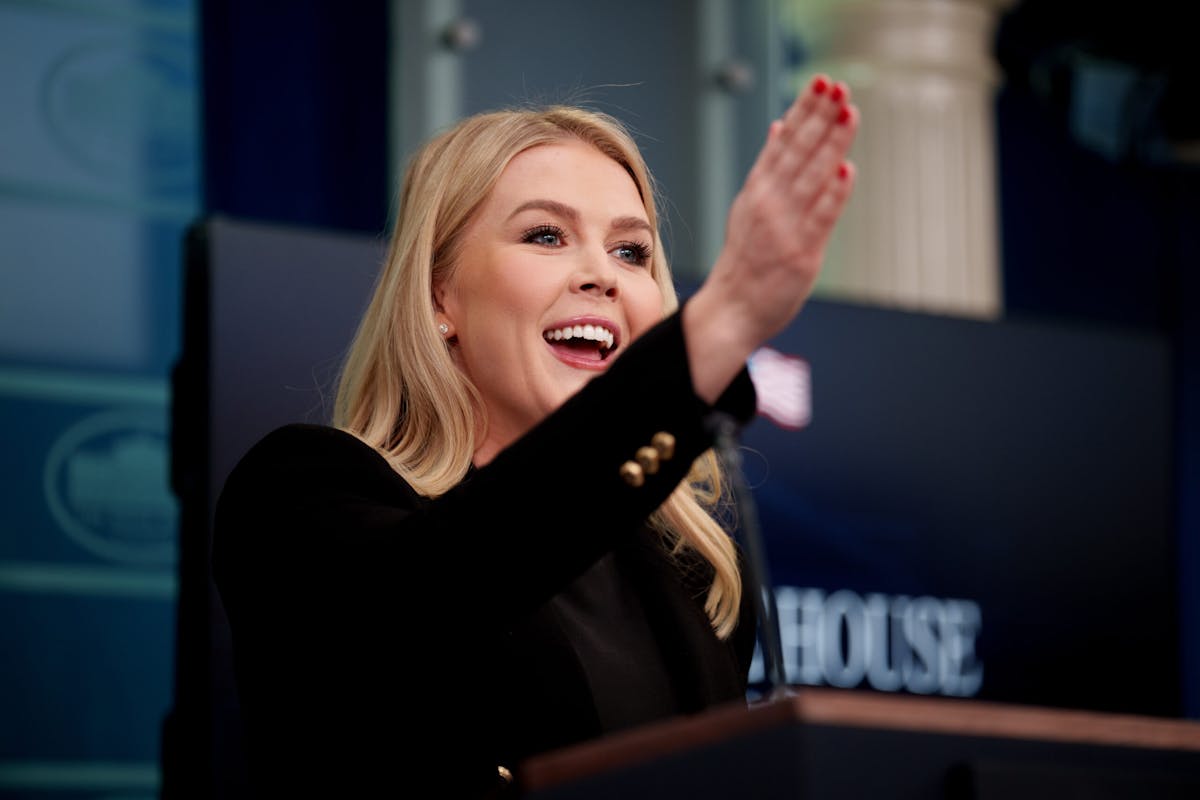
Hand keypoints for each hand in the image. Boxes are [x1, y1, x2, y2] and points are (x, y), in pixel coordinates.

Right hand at [684, 75, 858, 401]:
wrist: (731, 310)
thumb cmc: (746, 260)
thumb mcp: (749, 206)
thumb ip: (770, 168)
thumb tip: (782, 125)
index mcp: (757, 190)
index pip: (783, 141)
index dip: (804, 110)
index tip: (822, 82)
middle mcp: (768, 204)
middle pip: (798, 152)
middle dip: (820, 116)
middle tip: (838, 86)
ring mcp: (785, 228)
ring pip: (811, 178)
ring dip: (832, 144)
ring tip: (849, 113)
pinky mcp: (802, 254)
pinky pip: (821, 218)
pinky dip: (834, 193)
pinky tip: (848, 169)